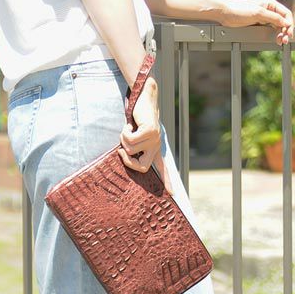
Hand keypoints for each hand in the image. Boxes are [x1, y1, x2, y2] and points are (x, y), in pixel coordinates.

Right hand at [118, 76, 173, 194]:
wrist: (144, 99)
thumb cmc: (137, 118)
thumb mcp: (136, 135)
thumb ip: (134, 146)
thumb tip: (125, 155)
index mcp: (155, 149)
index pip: (162, 169)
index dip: (166, 182)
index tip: (173, 194)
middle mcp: (156, 146)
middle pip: (142, 167)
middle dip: (128, 161)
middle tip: (121, 151)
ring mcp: (154, 139)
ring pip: (131, 150)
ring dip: (123, 139)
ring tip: (127, 129)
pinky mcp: (149, 131)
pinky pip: (130, 140)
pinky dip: (124, 132)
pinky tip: (129, 125)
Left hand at [217, 0, 293, 45]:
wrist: (225, 13)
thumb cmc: (240, 10)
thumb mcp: (258, 14)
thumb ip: (273, 18)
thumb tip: (286, 22)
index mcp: (271, 4)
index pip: (286, 14)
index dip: (290, 24)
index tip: (289, 34)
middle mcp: (269, 9)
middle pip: (283, 21)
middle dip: (285, 31)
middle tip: (284, 41)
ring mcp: (264, 17)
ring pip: (277, 27)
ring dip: (280, 34)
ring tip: (279, 42)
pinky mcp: (259, 23)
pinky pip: (270, 30)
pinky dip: (273, 35)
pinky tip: (274, 40)